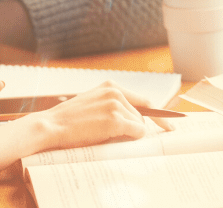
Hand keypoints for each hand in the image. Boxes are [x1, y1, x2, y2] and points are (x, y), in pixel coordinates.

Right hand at [23, 81, 157, 151]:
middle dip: (137, 127)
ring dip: (128, 133)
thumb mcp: (93, 104)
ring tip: (103, 133)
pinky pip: (136, 132)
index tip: (171, 124)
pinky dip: (130, 137)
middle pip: (142, 114)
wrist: (51, 126)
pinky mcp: (114, 119)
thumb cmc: (70, 120)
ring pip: (139, 124)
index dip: (158, 114)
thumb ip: (113, 106)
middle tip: (122, 135)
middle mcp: (115, 92)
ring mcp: (116, 104)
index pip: (143, 100)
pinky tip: (110, 136)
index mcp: (110, 86)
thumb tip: (136, 121)